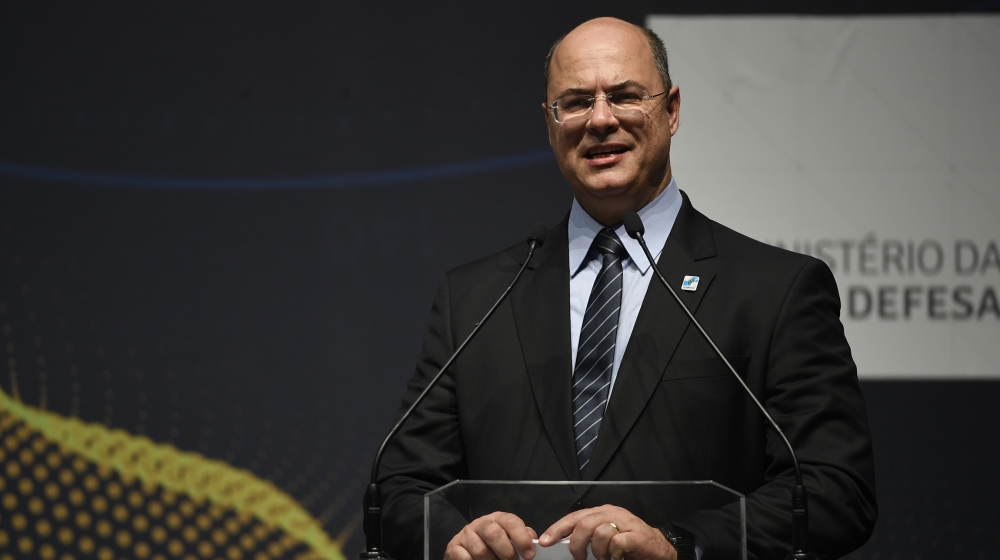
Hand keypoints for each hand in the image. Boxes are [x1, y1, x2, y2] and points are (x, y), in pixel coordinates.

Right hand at [444, 511, 537, 559]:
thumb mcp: (508, 539)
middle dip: (506, 552)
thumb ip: (521, 538)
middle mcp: (481, 523)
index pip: (511, 522)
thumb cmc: (493, 546)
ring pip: (480, 550)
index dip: (521, 539)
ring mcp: (465, 535)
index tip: (529, 556)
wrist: (466, 551)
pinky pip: (465, 559)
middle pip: (493, 533)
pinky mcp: (453, 547)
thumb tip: (533, 540)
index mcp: (498, 519)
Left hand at [537, 505, 675, 559]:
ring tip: (604, 558)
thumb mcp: (605, 538)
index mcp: (601, 512)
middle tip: (579, 558)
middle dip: (577, 544)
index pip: (574, 517)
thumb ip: (588, 536)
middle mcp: (612, 513)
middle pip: (584, 523)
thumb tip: (565, 544)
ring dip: (598, 551)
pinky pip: (617, 541)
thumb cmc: (629, 545)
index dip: (558, 529)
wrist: (658, 549)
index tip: (545, 541)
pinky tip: (617, 557)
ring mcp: (625, 522)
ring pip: (600, 532)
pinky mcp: (636, 534)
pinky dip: (613, 552)